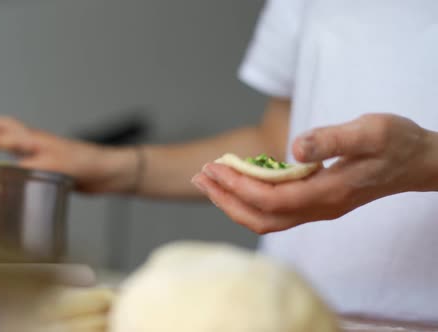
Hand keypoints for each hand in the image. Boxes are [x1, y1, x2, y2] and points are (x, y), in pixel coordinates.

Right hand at [0, 116, 136, 192]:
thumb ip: (28, 171)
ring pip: (17, 145)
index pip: (4, 136)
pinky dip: (14, 164)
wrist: (108, 172)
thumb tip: (4, 178)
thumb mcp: (54, 166)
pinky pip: (27, 163)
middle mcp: (38, 145)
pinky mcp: (52, 168)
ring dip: (0, 143)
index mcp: (36, 141)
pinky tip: (12, 172)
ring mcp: (45, 155)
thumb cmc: (87, 163)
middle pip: (8, 131)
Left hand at [191, 113, 437, 233]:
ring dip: (233, 202)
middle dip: (226, 199)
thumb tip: (295, 148)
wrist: (418, 162)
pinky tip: (236, 181)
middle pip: (262, 218)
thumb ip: (334, 139)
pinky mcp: (316, 203)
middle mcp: (320, 208)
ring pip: (266, 219)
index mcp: (329, 192)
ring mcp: (318, 209)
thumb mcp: (372, 131)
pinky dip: (249, 199)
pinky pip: (274, 211)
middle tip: (200, 175)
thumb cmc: (398, 143)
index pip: (273, 200)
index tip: (215, 168)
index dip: (240, 186)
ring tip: (208, 180)